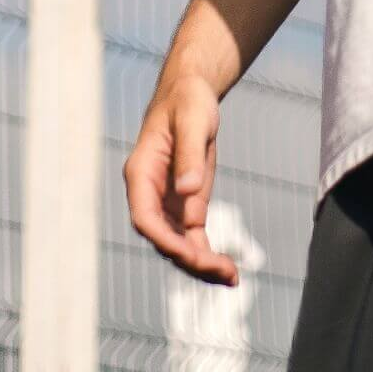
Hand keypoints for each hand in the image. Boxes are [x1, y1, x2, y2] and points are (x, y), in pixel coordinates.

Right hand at [123, 65, 239, 284]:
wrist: (191, 93)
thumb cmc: (187, 101)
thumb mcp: (192, 119)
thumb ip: (189, 153)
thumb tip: (188, 190)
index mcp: (141, 173)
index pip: (145, 218)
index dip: (165, 240)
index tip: (191, 254)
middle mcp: (149, 195)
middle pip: (163, 239)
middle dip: (190, 259)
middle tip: (223, 271)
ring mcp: (167, 204)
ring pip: (179, 245)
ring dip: (201, 265)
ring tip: (231, 278)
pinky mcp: (185, 207)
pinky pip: (193, 239)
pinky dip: (208, 256)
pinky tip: (228, 272)